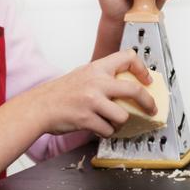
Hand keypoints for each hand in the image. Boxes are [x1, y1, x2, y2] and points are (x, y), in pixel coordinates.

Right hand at [24, 49, 157, 137]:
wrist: (38, 107)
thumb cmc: (61, 92)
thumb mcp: (83, 75)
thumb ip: (103, 77)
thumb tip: (127, 85)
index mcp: (97, 68)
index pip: (127, 57)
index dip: (142, 69)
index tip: (147, 81)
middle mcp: (96, 82)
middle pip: (134, 90)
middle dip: (148, 102)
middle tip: (151, 109)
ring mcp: (91, 101)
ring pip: (123, 116)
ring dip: (121, 122)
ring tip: (113, 122)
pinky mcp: (86, 119)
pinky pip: (108, 130)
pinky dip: (108, 132)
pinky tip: (101, 128)